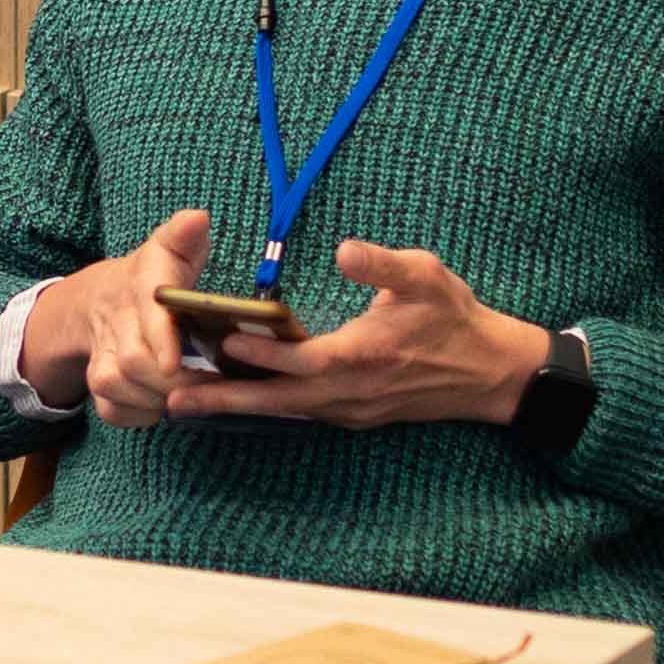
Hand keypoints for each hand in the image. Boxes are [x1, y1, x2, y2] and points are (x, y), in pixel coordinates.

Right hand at [36, 209, 226, 432]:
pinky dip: (138, 415)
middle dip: (172, 380)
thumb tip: (197, 218)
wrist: (97, 300)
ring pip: (117, 388)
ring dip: (158, 398)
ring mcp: (100, 354)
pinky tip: (162, 405)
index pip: (147, 310)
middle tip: (210, 386)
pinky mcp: (96, 383)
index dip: (160, 338)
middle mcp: (115, 321)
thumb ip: (183, 237)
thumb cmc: (150, 279)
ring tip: (191, 395)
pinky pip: (111, 411)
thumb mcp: (167, 251)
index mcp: (139, 285)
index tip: (173, 361)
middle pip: (133, 361)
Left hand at [171, 237, 547, 432]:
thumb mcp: (426, 276)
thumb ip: (382, 264)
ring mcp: (351, 409)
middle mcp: (351, 392)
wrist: (489, 372)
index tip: (221, 342)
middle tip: (174, 400)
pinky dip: (268, 406)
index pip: (302, 360)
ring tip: (189, 402)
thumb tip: (345, 249)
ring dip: (239, 408)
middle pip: (278, 401)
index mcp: (364, 356)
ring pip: (286, 412)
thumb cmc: (455, 318)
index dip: (262, 354)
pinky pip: (302, 412)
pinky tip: (239, 396)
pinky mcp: (354, 414)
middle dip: (226, 401)